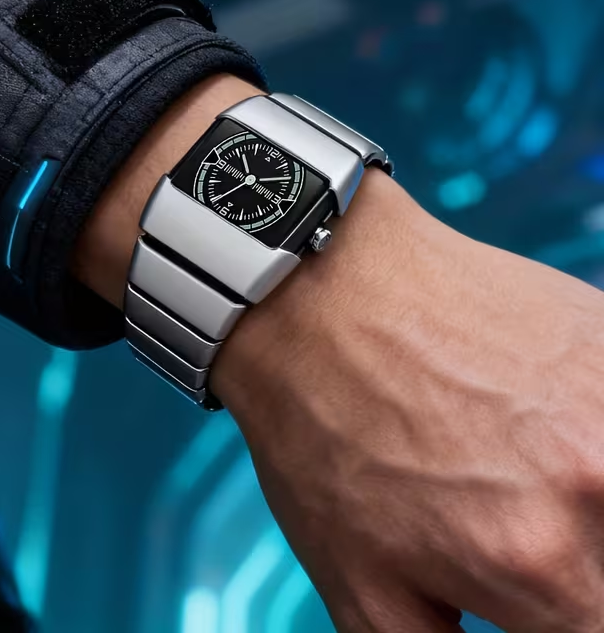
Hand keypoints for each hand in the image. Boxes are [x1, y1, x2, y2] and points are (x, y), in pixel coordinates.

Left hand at [212, 167, 603, 631]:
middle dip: (572, 564)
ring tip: (514, 465)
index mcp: (538, 567)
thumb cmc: (324, 427)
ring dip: (582, 493)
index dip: (559, 614)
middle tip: (504, 519)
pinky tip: (536, 416)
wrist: (316, 291)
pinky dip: (588, 428)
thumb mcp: (360, 582)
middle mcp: (598, 485)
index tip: (527, 594)